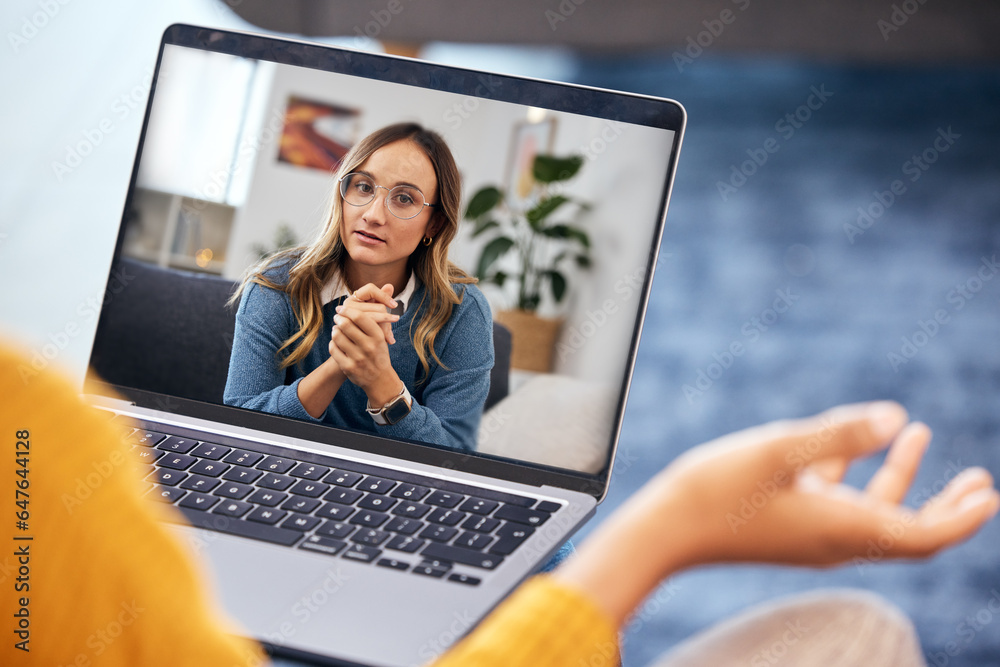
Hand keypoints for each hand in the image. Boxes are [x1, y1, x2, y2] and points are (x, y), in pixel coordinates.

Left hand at [329, 283, 400, 401]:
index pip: (360, 316)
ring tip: (336, 328)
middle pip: (346, 324)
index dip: (348, 310)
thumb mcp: (383, 333)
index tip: (342, 308)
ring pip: (337, 336)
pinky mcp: (348, 367)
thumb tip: (389, 284)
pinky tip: (336, 342)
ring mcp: (358, 358)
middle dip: (338, 318)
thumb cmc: (379, 351)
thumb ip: (382, 310)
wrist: (379, 380)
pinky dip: (332, 343)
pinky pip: (333, 349)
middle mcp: (369, 347)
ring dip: (334, 330)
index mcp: (378, 337)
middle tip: (337, 316)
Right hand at [554, 402, 998, 625]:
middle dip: (947, 506)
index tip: (989, 492)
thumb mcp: (777, 451)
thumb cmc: (715, 490)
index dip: (962, 518)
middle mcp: (833, 538)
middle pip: (908, 531)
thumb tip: (897, 415)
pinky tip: (852, 435)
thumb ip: (837, 432)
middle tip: (979, 480)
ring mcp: (809, 531)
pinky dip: (857, 470)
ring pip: (874, 512)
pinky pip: (838, 499)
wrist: (664, 528)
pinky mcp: (788, 521)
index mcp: (840, 529)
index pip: (923, 536)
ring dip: (903, 478)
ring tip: (922, 434)